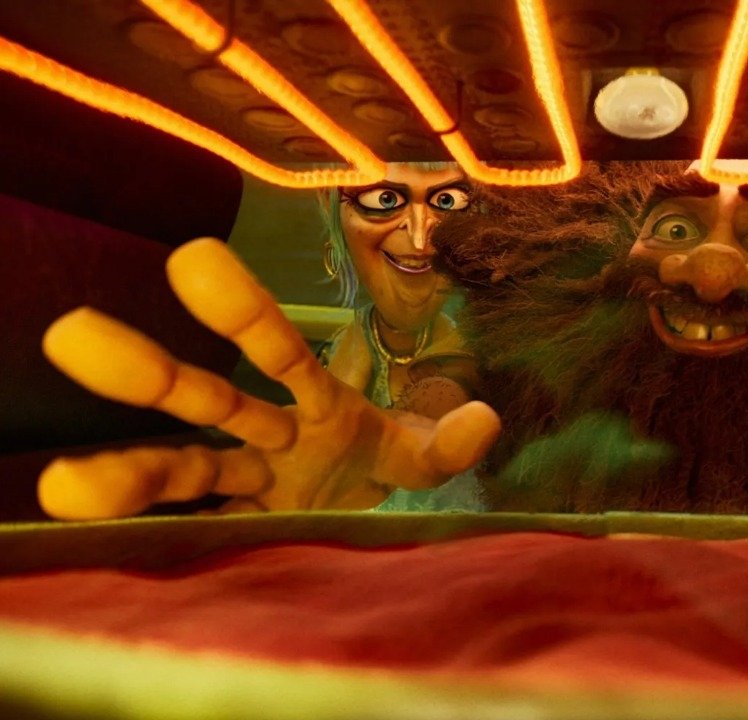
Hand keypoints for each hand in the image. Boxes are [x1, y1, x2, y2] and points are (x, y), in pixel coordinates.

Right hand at [38, 239, 499, 519]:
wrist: (365, 519)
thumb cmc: (384, 467)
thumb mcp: (420, 456)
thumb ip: (445, 440)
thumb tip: (482, 419)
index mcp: (315, 405)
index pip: (280, 354)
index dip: (245, 313)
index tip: (193, 259)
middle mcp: (265, 438)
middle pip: (207, 401)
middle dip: (150, 373)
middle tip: (72, 335)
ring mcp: (242, 487)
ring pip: (180, 472)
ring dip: (125, 477)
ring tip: (60, 486)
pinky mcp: (233, 533)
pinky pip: (183, 534)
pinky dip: (138, 538)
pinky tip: (76, 536)